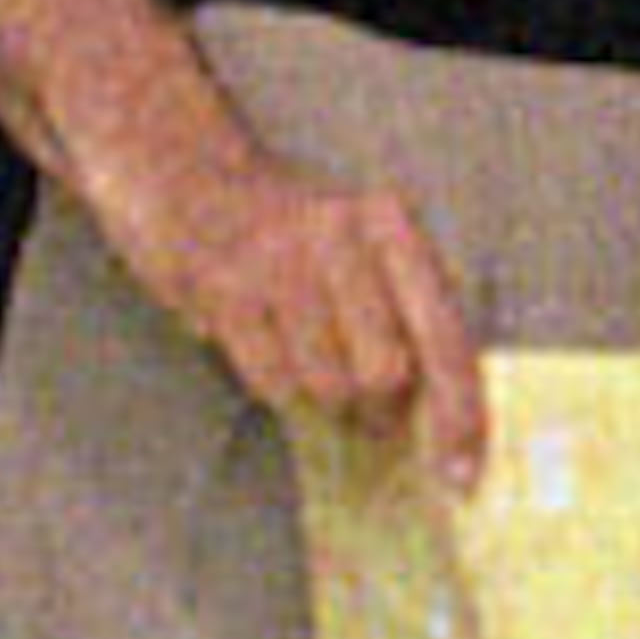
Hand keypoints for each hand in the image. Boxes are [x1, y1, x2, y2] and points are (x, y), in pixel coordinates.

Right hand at [103, 119, 490, 494]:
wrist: (178, 163)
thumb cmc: (283, 225)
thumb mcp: (359, 244)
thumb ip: (404, 311)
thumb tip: (439, 418)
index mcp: (392, 226)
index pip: (447, 336)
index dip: (461, 414)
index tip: (460, 475)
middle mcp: (345, 236)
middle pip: (387, 374)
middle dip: (375, 408)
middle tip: (357, 404)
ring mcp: (282, 261)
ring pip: (329, 386)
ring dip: (319, 395)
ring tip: (299, 353)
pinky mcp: (226, 288)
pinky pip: (273, 381)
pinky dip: (272, 380)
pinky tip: (257, 338)